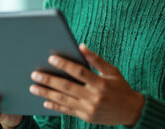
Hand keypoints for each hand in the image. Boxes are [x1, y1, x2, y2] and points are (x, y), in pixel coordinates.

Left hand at [29, 44, 144, 125]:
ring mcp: (89, 109)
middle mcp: (94, 97)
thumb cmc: (121, 87)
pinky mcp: (86, 117)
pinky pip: (67, 111)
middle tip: (35, 74)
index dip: (65, 65)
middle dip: (49, 80)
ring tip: (33, 87)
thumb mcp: (112, 71)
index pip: (80, 72)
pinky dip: (55, 106)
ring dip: (47, 93)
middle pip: (67, 87)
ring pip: (64, 100)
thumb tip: (81, 46)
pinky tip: (45, 101)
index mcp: (101, 83)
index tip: (51, 58)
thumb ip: (96, 59)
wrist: (131, 111)